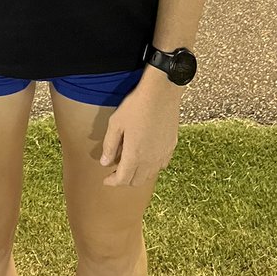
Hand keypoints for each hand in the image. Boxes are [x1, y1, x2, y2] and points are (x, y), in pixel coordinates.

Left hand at [100, 72, 180, 186]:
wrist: (161, 93)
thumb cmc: (136, 106)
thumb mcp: (116, 123)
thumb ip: (109, 145)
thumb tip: (105, 163)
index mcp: (135, 156)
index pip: (122, 179)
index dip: (112, 182)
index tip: (106, 180)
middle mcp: (150, 161)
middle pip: (136, 181)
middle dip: (124, 179)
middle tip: (116, 171)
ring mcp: (163, 155)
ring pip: (149, 175)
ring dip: (138, 174)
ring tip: (129, 164)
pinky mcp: (171, 147)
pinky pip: (160, 165)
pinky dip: (151, 167)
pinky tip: (146, 157)